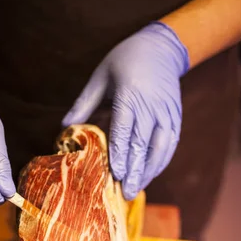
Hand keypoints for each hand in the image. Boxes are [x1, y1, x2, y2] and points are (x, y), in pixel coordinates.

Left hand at [63, 22, 188, 199]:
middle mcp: (151, 106)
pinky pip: (170, 144)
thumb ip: (84, 103)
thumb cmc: (125, 60)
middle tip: (127, 193)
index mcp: (129, 95)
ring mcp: (166, 112)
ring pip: (160, 148)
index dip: (121, 154)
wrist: (162, 46)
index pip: (124, 130)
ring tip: (138, 189)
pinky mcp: (175, 117)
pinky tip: (151, 175)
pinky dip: (161, 162)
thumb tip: (65, 127)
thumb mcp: (100, 77)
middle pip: (143, 144)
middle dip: (135, 171)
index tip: (116, 175)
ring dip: (149, 171)